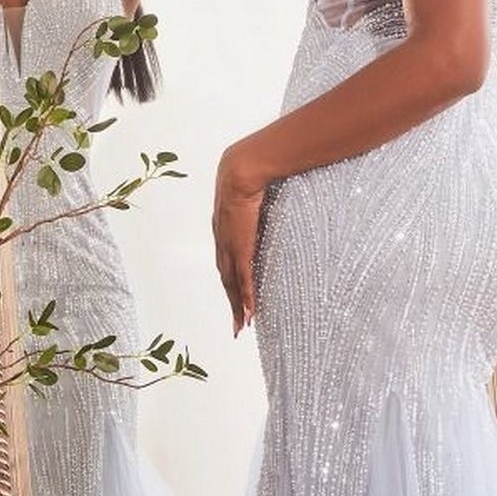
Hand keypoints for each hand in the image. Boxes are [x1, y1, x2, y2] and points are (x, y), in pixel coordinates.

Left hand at [213, 145, 264, 334]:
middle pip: (227, 279)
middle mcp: (223, 241)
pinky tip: (249, 312)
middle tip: (237, 325)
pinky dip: (245, 297)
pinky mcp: (240, 247)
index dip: (232, 282)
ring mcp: (230, 246)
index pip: (228, 261)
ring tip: (243, 325)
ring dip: (238, 306)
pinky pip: (243, 278)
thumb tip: (273, 196)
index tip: (236, 298)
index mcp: (225, 229)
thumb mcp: (255, 192)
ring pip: (232, 284)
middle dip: (232, 303)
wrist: (242, 170)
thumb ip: (261, 201)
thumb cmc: (250, 174)